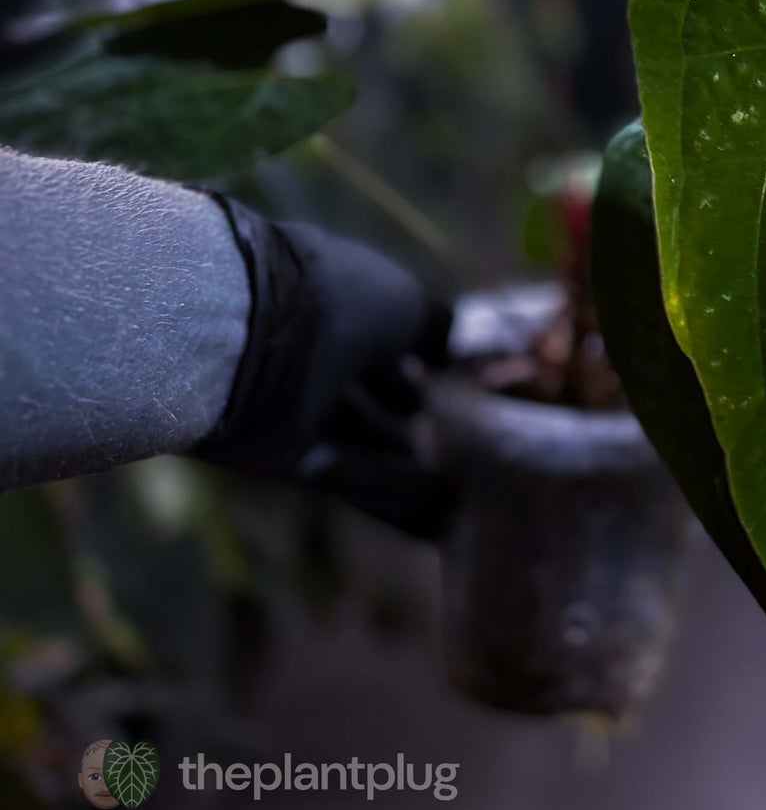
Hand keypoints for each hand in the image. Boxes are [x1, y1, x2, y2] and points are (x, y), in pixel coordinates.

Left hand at [192, 197, 454, 538]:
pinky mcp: (277, 455)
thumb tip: (469, 355)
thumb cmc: (330, 298)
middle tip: (478, 452)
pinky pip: (343, 474)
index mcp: (339, 297)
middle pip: (381, 395)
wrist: (240, 332)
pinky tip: (438, 512)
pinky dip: (388, 490)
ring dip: (415, 465)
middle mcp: (315, 350)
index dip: (440, 367)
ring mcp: (293, 403)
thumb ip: (440, 329)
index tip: (481, 395)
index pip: (397, 340)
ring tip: (468, 493)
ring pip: (367, 440)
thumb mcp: (406, 302)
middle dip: (428, 421)